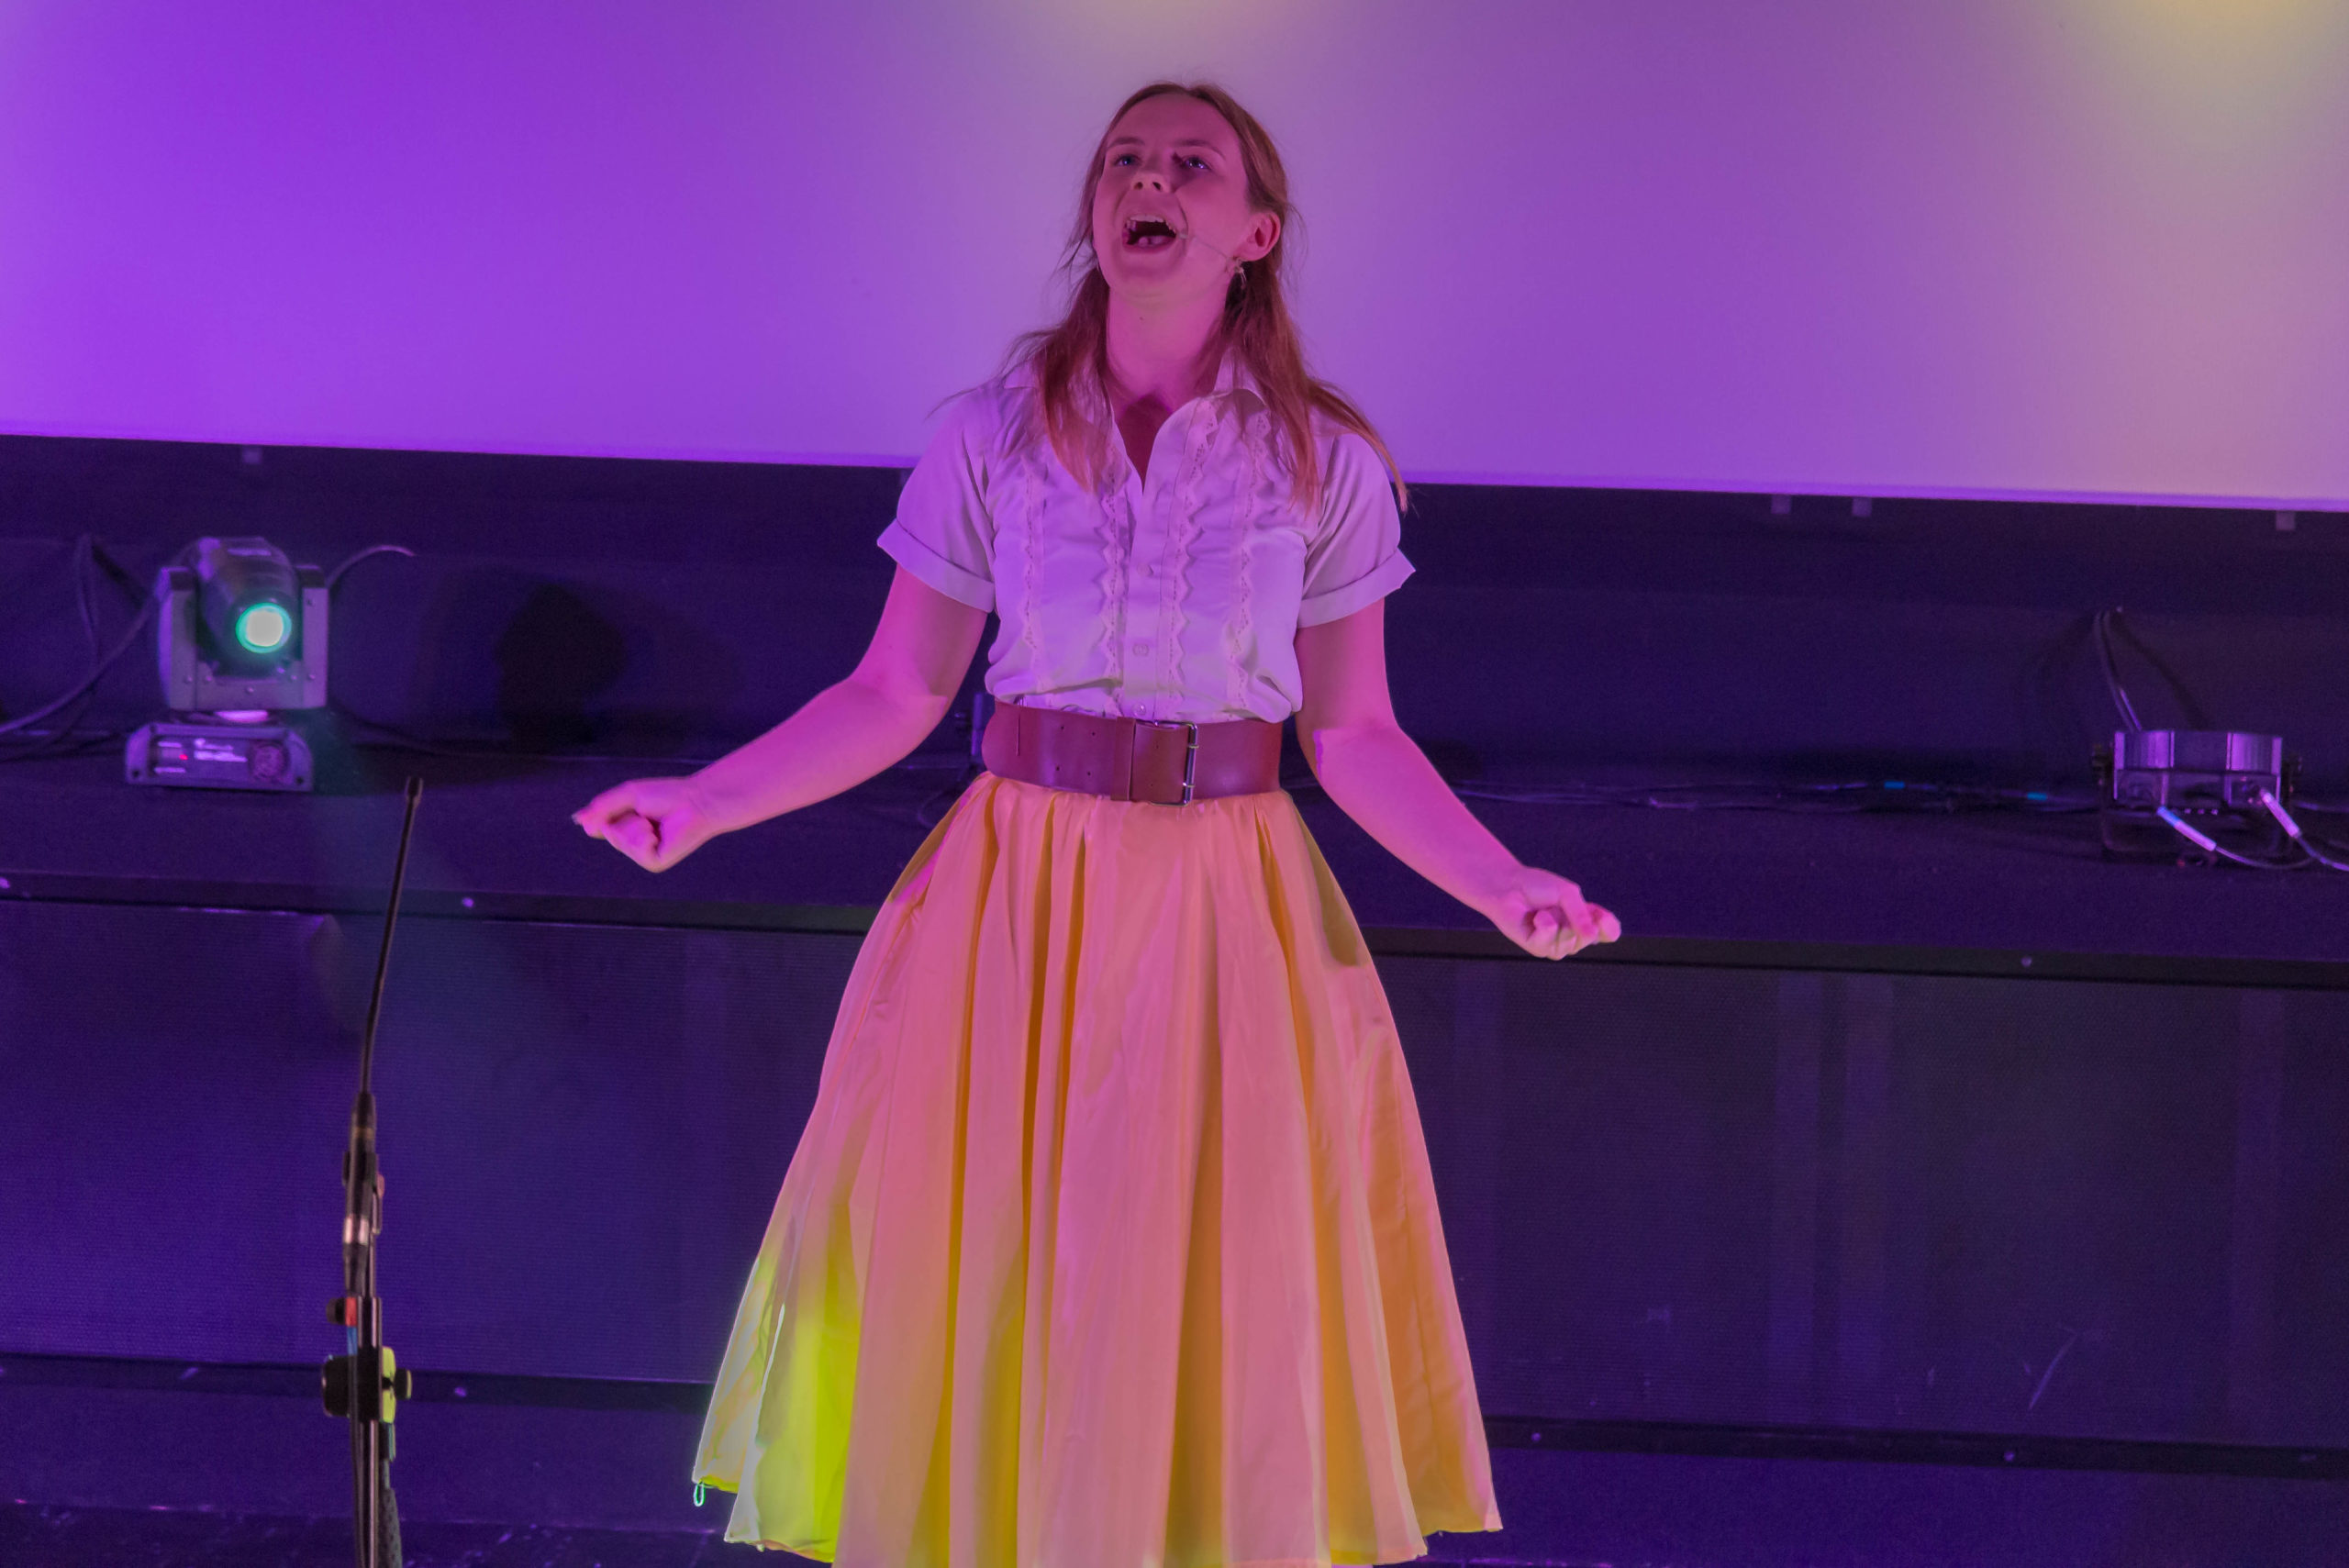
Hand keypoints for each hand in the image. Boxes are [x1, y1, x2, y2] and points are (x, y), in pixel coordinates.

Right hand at [571, 775, 718, 872]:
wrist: (697, 802)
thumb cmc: (667, 796)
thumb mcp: (628, 796)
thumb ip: (602, 807)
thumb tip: (577, 819)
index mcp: (625, 826)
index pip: (599, 825)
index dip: (602, 816)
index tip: (625, 805)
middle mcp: (632, 842)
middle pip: (608, 832)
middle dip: (625, 817)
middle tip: (647, 813)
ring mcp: (643, 854)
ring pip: (621, 841)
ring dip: (636, 826)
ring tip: (654, 823)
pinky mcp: (655, 863)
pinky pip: (637, 851)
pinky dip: (645, 839)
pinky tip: (658, 834)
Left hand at [1482, 864, 1621, 959]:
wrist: (1508, 885)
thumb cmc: (1537, 887)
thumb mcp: (1567, 893)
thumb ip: (1581, 913)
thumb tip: (1592, 935)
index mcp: (1585, 922)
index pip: (1608, 933)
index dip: (1609, 927)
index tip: (1601, 915)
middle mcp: (1572, 937)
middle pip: (1589, 938)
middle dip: (1575, 918)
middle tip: (1559, 904)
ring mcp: (1555, 945)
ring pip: (1569, 942)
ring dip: (1556, 919)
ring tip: (1543, 910)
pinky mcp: (1538, 948)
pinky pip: (1550, 942)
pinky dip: (1544, 925)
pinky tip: (1536, 918)